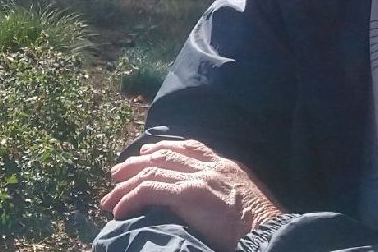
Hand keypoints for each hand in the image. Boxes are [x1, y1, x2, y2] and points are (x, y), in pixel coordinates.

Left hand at [100, 139, 284, 251]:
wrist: (268, 230)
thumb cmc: (260, 222)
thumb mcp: (245, 195)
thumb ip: (225, 188)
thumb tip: (208, 198)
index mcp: (224, 164)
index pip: (188, 146)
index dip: (161, 148)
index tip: (143, 153)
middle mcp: (210, 165)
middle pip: (162, 155)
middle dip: (134, 163)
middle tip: (115, 174)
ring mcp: (198, 178)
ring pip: (150, 172)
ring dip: (125, 186)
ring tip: (109, 198)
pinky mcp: (189, 195)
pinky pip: (149, 191)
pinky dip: (130, 199)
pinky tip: (119, 210)